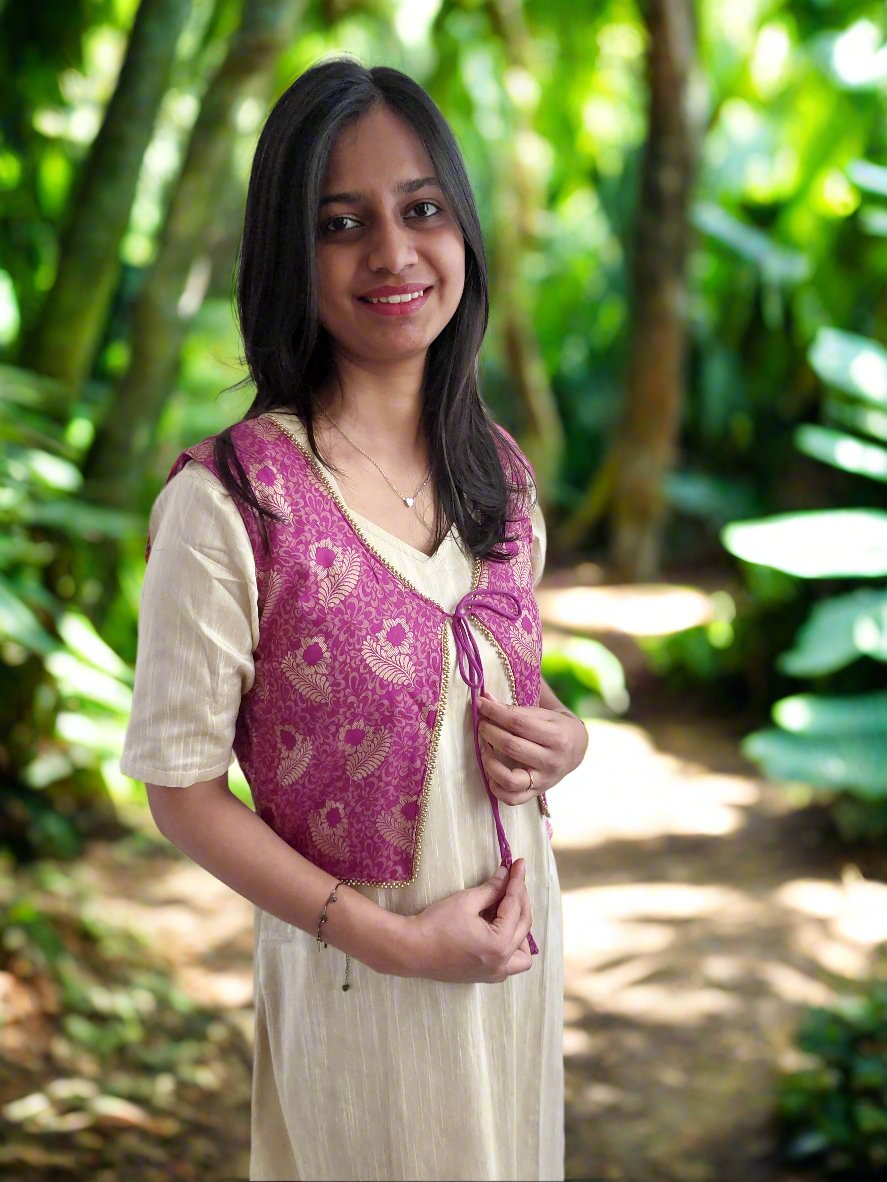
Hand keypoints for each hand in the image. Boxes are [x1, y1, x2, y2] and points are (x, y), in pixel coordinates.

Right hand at [401, 859, 532, 983]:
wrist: (412, 950)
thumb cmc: (437, 924)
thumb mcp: (466, 901)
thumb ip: (492, 889)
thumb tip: (506, 874)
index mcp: (499, 944)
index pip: (515, 907)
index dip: (517, 882)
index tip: (519, 863)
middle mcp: (501, 962)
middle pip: (523, 926)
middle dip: (521, 899)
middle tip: (514, 880)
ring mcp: (493, 973)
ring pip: (522, 956)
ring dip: (522, 932)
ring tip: (511, 911)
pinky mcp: (483, 976)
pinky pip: (508, 966)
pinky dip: (511, 949)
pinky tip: (500, 932)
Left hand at [477, 689, 587, 806]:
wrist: (577, 749)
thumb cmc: (556, 727)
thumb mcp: (542, 714)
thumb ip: (515, 709)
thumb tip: (485, 699)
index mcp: (556, 737)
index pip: (518, 723)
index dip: (496, 712)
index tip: (481, 704)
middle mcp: (552, 761)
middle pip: (512, 747)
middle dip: (490, 732)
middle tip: (481, 724)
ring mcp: (543, 781)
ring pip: (510, 779)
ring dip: (490, 762)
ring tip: (484, 749)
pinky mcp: (536, 793)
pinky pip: (511, 799)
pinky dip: (496, 788)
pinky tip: (490, 772)